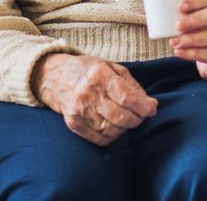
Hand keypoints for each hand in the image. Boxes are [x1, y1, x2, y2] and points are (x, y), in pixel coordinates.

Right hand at [31, 53, 157, 145]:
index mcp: (99, 74)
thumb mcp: (111, 67)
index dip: (144, 107)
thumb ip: (132, 85)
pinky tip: (112, 125)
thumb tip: (150, 105)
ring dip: (125, 127)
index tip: (152, 109)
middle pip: (121, 117)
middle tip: (141, 114)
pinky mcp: (73, 123)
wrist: (54, 77)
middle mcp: (87, 93)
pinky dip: (111, 135)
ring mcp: (78, 110)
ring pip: (112, 130)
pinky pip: (100, 139)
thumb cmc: (87, 71)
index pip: (127, 97)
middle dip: (137, 119)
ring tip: (125, 118)